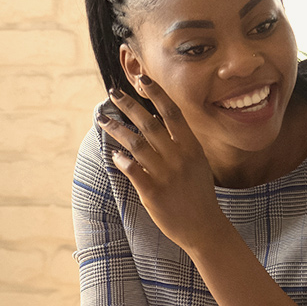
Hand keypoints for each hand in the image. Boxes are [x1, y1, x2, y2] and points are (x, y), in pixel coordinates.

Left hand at [97, 87, 229, 254]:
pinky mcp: (154, 193)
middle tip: (113, 92)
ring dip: (117, 129)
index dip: (156, 93)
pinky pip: (133, 171)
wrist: (204, 227)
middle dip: (129, 104)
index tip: (141, 78)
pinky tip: (114, 154)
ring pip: (136, 144)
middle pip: (150, 123)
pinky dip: (122, 160)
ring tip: (102, 119)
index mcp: (191, 147)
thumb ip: (181, 142)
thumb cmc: (199, 194)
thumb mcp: (197, 162)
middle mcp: (178, 157)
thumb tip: (160, 120)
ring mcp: (166, 175)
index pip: (172, 112)